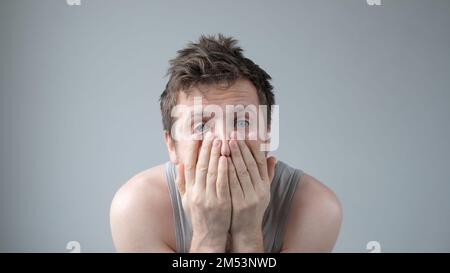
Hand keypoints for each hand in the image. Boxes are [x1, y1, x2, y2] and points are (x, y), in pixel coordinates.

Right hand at [176, 132, 231, 251]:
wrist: (208, 235)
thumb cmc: (199, 214)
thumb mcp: (187, 198)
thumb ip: (183, 181)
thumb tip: (178, 164)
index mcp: (190, 189)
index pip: (190, 166)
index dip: (193, 150)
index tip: (198, 136)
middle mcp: (197, 192)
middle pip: (201, 166)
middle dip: (206, 148)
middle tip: (212, 133)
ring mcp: (208, 198)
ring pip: (211, 172)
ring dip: (215, 155)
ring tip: (220, 140)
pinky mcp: (221, 203)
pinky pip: (222, 184)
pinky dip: (223, 170)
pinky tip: (226, 158)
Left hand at [227, 135, 276, 251]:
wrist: (246, 230)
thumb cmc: (252, 208)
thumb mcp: (263, 191)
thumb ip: (267, 173)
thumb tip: (273, 156)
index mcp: (264, 184)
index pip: (260, 161)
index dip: (254, 147)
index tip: (247, 133)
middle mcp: (260, 189)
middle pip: (251, 164)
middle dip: (242, 147)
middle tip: (233, 134)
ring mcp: (250, 197)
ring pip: (242, 172)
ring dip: (234, 155)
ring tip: (227, 142)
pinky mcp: (240, 204)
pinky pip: (233, 184)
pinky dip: (228, 171)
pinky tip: (222, 160)